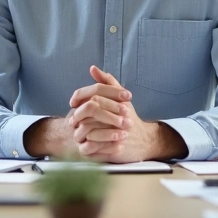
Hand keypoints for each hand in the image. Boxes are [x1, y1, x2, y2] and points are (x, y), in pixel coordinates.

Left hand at [69, 66, 183, 162]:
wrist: (145, 141)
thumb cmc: (129, 118)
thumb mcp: (120, 98)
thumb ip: (107, 82)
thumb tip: (92, 68)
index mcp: (119, 101)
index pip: (94, 94)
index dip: (80, 97)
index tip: (73, 104)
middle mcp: (119, 116)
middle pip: (90, 111)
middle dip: (78, 116)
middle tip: (73, 121)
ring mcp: (117, 133)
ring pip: (89, 130)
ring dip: (81, 131)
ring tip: (78, 132)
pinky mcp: (115, 149)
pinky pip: (93, 147)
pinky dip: (86, 145)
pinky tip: (85, 143)